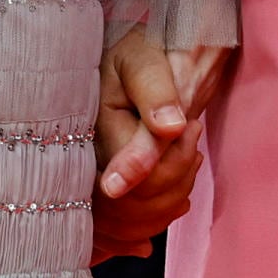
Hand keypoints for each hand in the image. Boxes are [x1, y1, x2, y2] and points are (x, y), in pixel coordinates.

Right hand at [91, 28, 215, 260]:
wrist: (138, 55)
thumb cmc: (141, 50)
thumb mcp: (145, 59)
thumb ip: (156, 92)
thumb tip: (171, 128)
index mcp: (89, 132)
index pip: (134, 180)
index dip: (172, 162)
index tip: (190, 126)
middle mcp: (85, 163)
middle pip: (132, 209)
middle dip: (176, 181)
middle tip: (192, 137)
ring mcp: (94, 179)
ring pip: (134, 224)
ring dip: (173, 197)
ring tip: (188, 155)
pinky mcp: (106, 190)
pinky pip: (129, 227)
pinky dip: (162, 213)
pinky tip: (178, 189)